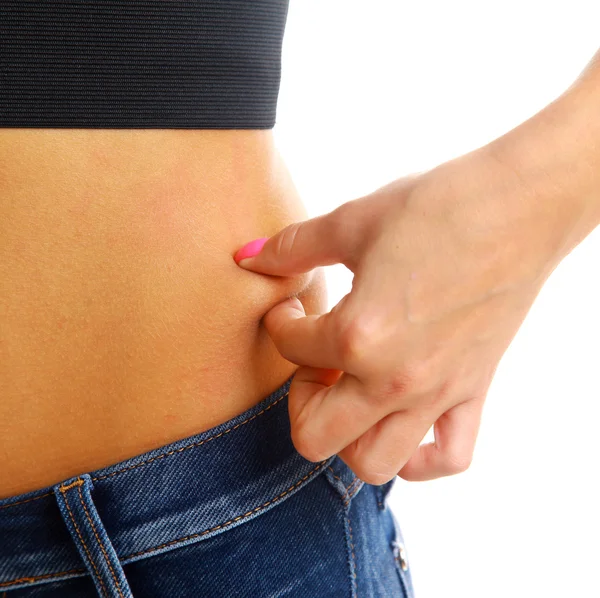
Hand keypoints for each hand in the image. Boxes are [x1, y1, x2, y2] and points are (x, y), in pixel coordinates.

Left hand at [233, 148, 576, 483]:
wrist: (519, 205)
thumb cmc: (436, 206)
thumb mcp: (354, 221)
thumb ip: (293, 247)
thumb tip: (247, 257)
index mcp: (359, 334)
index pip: (290, 346)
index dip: (281, 321)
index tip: (294, 305)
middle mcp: (394, 378)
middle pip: (314, 436)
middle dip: (299, 397)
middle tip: (312, 358)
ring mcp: (437, 393)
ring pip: (373, 463)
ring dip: (347, 435)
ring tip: (351, 390)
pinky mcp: (473, 391)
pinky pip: (448, 458)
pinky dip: (420, 458)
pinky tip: (403, 423)